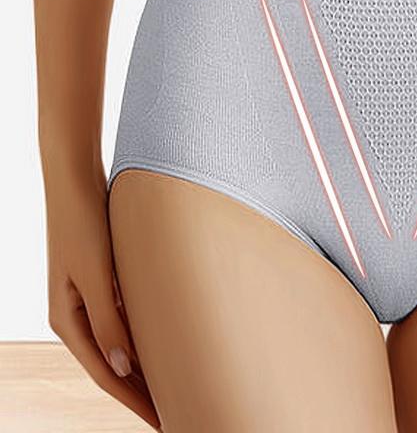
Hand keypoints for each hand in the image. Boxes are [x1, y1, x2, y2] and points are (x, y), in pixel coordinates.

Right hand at [44, 164, 159, 429]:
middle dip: (141, 390)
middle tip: (176, 410)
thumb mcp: (97, 273)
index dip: (134, 400)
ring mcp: (88, 298)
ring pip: (119, 342)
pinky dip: (143, 336)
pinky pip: (124, 319)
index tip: (164, 420)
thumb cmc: (84, 223)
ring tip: (176, 384)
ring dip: (144, 365)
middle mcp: (76, 315)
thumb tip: (122, 367)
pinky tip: (165, 342)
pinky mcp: (102, 280)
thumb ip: (109, 319)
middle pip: (112, 364)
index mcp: (68, 320)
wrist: (76, 180)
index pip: (106, 374)